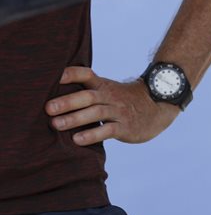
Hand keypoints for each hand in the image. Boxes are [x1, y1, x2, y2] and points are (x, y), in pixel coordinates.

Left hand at [45, 66, 179, 145]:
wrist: (159, 107)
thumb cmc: (126, 101)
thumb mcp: (109, 91)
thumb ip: (88, 93)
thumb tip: (54, 101)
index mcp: (103, 86)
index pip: (86, 74)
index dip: (70, 74)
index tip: (54, 77)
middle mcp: (110, 97)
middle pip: (88, 96)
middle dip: (67, 102)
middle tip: (48, 108)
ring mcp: (119, 112)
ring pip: (96, 113)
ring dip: (75, 118)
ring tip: (56, 125)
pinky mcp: (126, 127)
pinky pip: (108, 130)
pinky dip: (92, 134)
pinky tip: (78, 140)